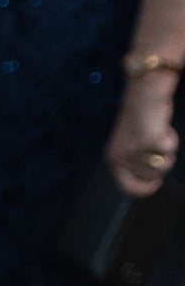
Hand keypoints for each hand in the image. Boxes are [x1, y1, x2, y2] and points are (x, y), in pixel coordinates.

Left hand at [108, 69, 178, 196]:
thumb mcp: (132, 146)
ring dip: (167, 151)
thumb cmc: (141, 120)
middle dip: (161, 163)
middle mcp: (120, 158)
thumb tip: (152, 181)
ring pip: (163, 167)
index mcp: (113, 160)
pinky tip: (162, 128)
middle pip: (152, 178)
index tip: (156, 183)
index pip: (128, 188)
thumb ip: (137, 163)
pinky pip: (169, 150)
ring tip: (158, 134)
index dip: (146, 189)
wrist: (144, 96)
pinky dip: (171, 140)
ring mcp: (134, 152)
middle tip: (156, 145)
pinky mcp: (149, 143)